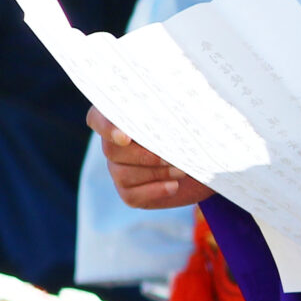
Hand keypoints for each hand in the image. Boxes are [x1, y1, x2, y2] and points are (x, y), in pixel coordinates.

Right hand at [90, 108, 212, 208]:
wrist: (202, 161)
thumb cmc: (190, 131)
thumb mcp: (186, 116)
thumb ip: (175, 109)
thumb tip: (178, 104)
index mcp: (121, 118)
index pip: (97, 118)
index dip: (106, 127)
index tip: (125, 137)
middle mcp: (113, 144)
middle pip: (111, 150)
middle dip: (144, 155)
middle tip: (172, 156)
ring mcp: (118, 169)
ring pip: (123, 174)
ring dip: (155, 173)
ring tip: (181, 170)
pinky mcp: (128, 191)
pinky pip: (132, 195)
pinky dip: (155, 190)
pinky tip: (173, 186)